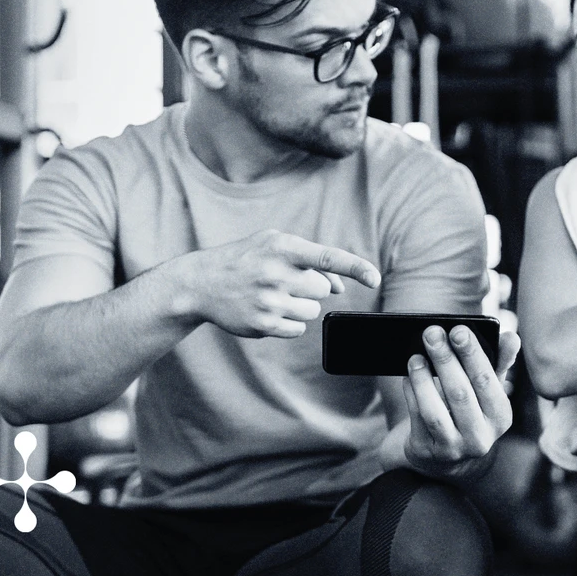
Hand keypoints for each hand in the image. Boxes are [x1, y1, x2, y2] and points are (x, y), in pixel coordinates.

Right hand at [174, 230, 380, 337]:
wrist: (202, 283)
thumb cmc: (247, 259)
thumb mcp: (275, 246)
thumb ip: (311, 260)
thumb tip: (339, 288)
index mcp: (282, 247)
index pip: (327, 258)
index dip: (355, 267)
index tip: (374, 278)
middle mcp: (276, 273)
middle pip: (321, 289)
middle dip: (309, 287)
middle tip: (284, 281)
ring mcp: (269, 301)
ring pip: (312, 312)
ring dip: (299, 306)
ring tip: (272, 294)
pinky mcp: (263, 325)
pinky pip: (297, 329)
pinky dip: (288, 322)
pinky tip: (266, 309)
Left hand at [403, 325, 521, 481]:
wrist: (446, 455)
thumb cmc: (470, 409)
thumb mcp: (488, 389)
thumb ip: (500, 362)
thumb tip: (512, 336)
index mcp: (500, 417)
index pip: (487, 382)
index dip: (472, 354)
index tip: (458, 329)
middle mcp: (480, 437)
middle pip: (460, 394)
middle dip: (445, 359)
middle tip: (431, 333)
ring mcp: (452, 448)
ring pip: (435, 411)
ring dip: (423, 379)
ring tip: (415, 356)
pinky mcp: (426, 451)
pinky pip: (417, 418)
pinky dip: (412, 393)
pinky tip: (408, 375)